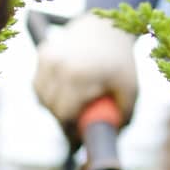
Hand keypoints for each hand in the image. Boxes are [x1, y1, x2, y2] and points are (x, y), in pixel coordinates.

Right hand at [33, 12, 137, 142]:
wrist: (108, 28)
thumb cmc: (121, 63)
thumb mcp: (130, 90)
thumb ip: (122, 116)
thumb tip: (111, 138)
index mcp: (79, 75)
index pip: (64, 113)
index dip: (70, 131)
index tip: (78, 141)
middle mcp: (59, 65)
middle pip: (52, 108)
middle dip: (64, 121)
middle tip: (78, 127)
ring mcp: (48, 57)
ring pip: (42, 98)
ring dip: (54, 108)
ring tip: (74, 107)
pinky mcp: (43, 54)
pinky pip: (39, 85)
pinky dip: (48, 93)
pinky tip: (64, 92)